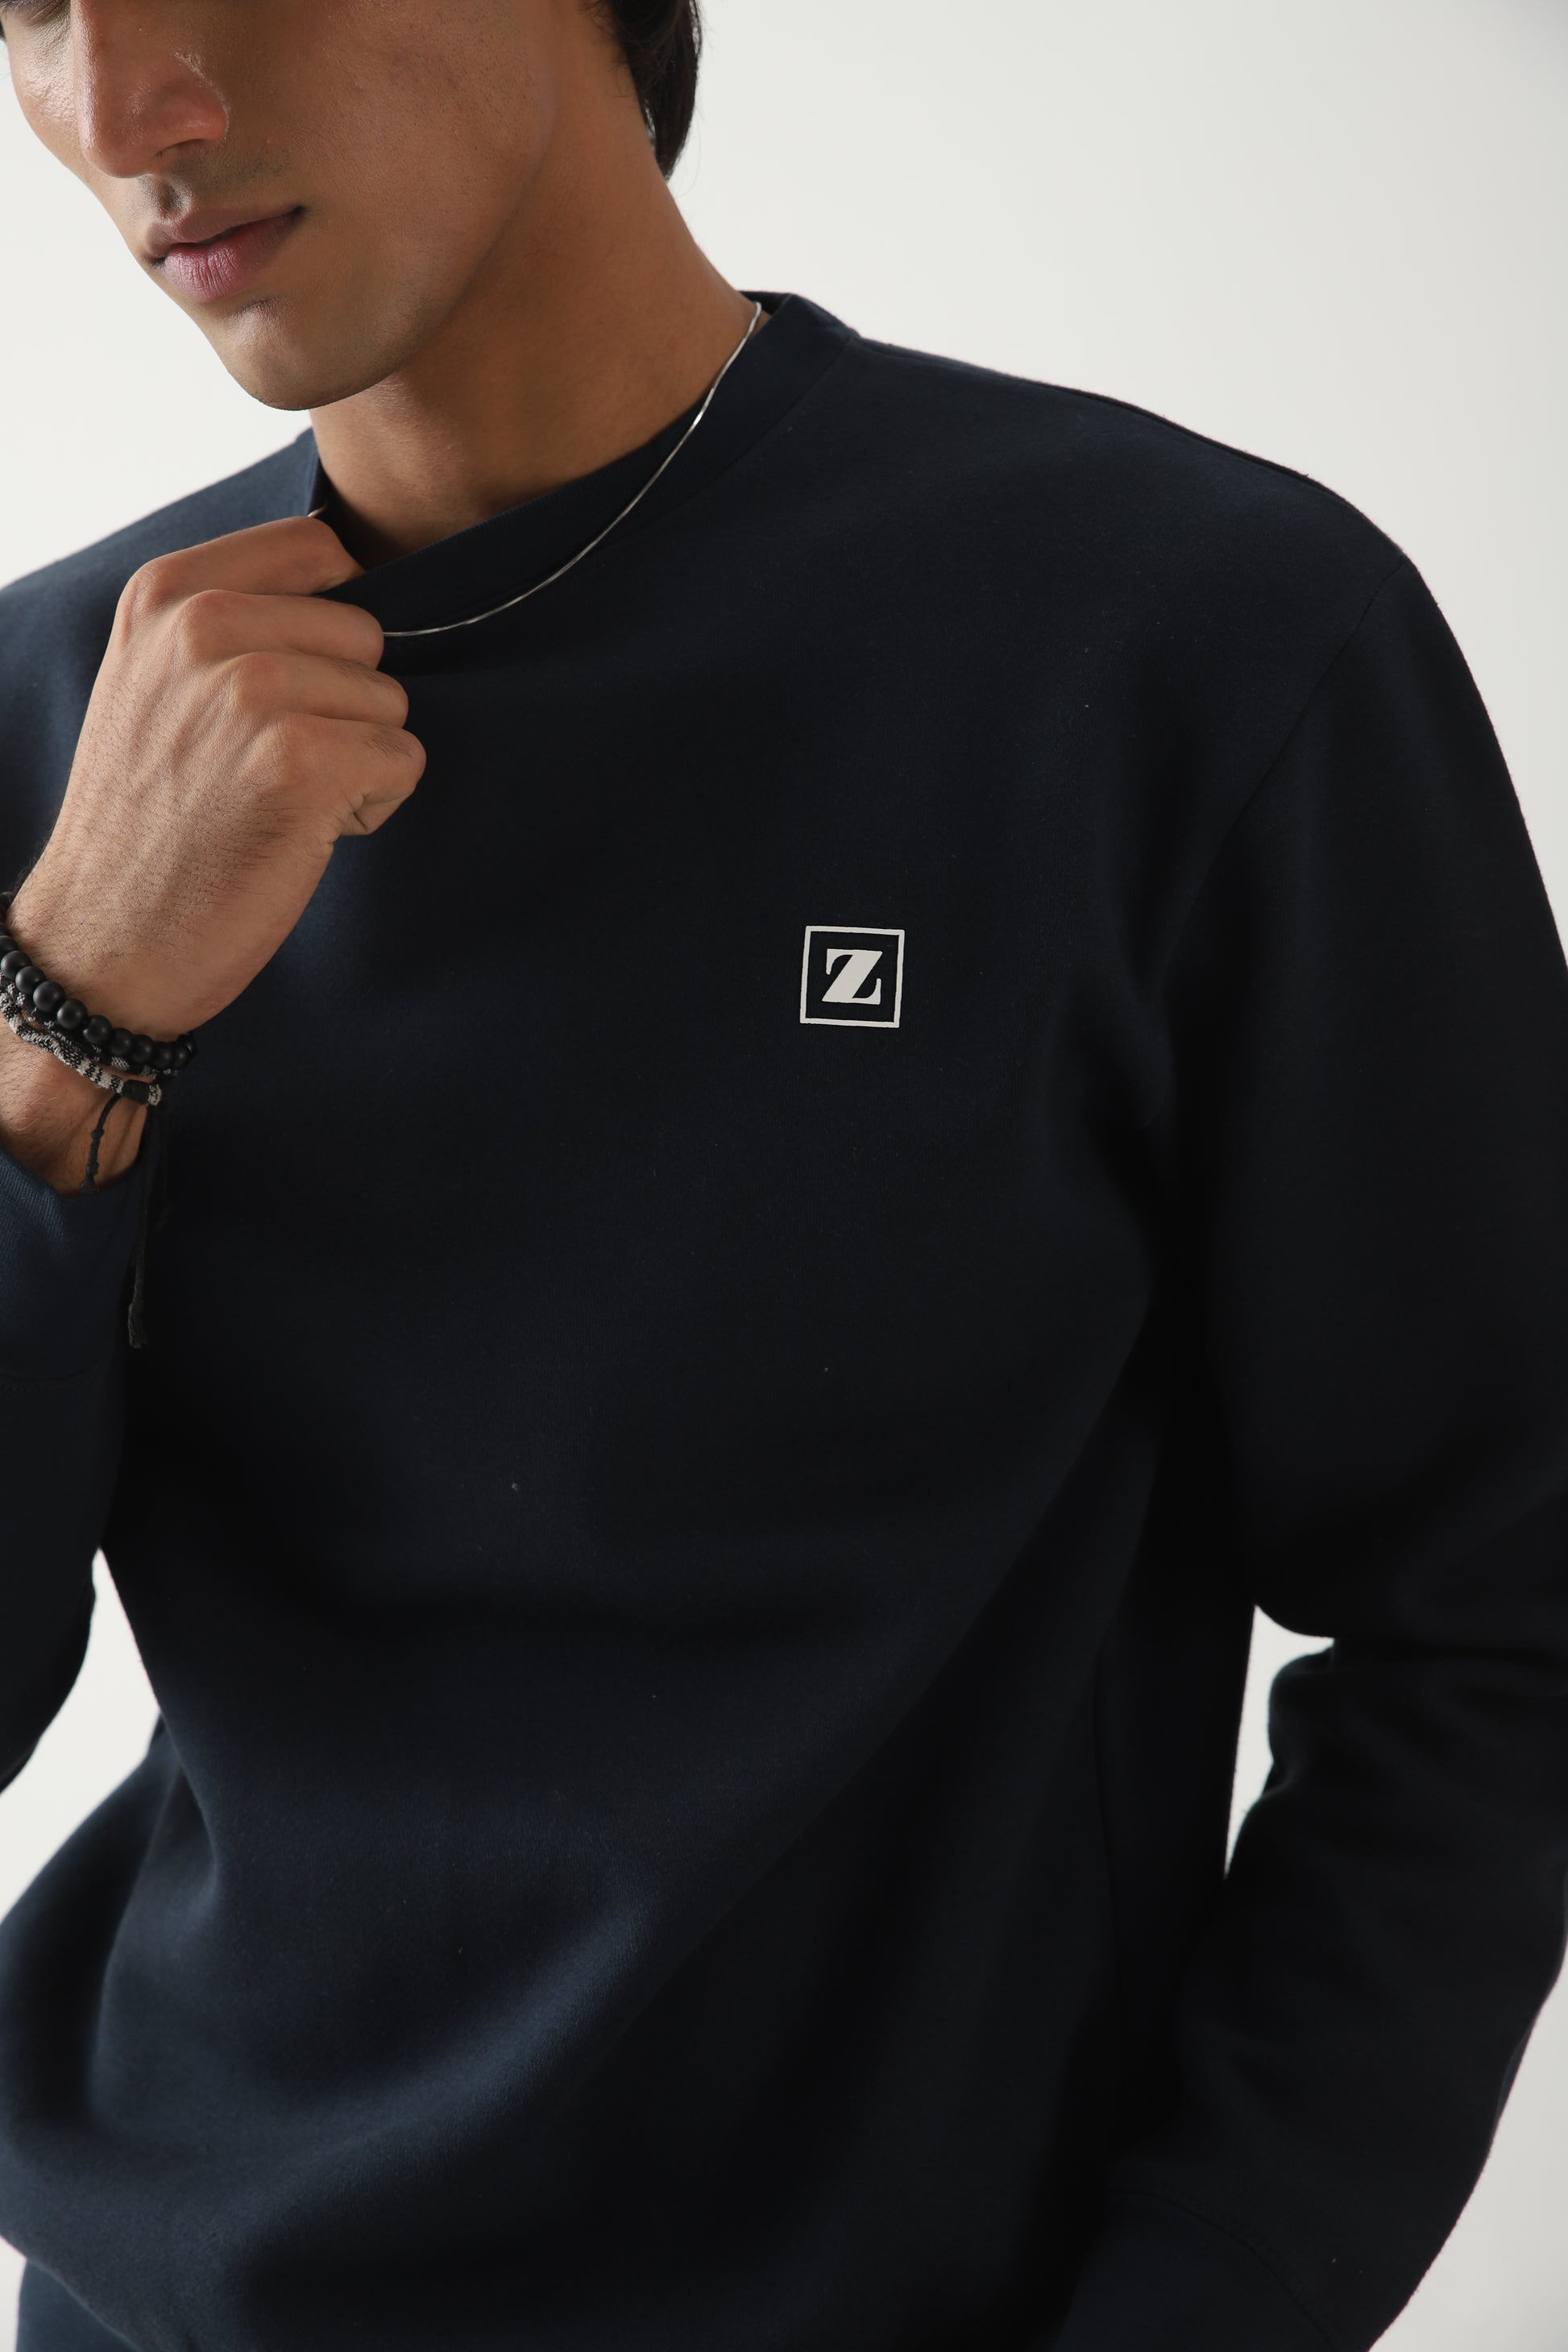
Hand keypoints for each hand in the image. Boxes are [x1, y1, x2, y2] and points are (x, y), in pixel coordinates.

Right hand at [1, 515, 422, 1189]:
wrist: (103, 940)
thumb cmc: (149, 819)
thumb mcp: (155, 680)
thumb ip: (233, 616)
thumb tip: (350, 569)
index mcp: (168, 591)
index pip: (320, 546)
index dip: (331, 626)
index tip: (292, 685)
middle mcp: (206, 624)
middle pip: (365, 634)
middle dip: (343, 706)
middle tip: (268, 768)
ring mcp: (252, 690)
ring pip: (390, 701)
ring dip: (357, 761)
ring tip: (278, 802)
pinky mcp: (300, 761)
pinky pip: (403, 758)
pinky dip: (373, 805)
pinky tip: (305, 832)